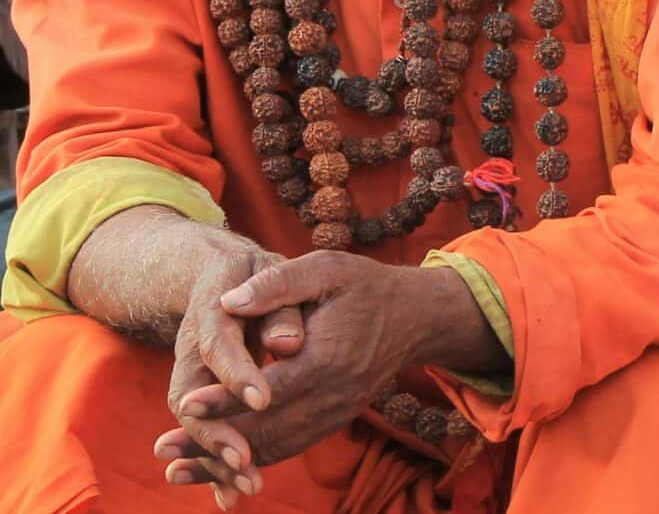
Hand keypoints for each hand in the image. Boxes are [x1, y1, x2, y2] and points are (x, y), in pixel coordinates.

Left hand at [156, 255, 496, 487]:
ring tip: (176, 467)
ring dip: (225, 461)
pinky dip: (252, 460)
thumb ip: (278, 284)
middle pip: (269, 428)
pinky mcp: (333, 421)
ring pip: (276, 447)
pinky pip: (289, 447)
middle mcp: (335, 395)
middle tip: (164, 448)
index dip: (229, 398)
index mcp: (330, 356)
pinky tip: (216, 466)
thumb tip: (228, 301)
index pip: (274, 387)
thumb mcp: (327, 270)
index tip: (188, 404)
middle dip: (213, 441)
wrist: (414, 317)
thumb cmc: (365, 287)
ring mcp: (336, 413)